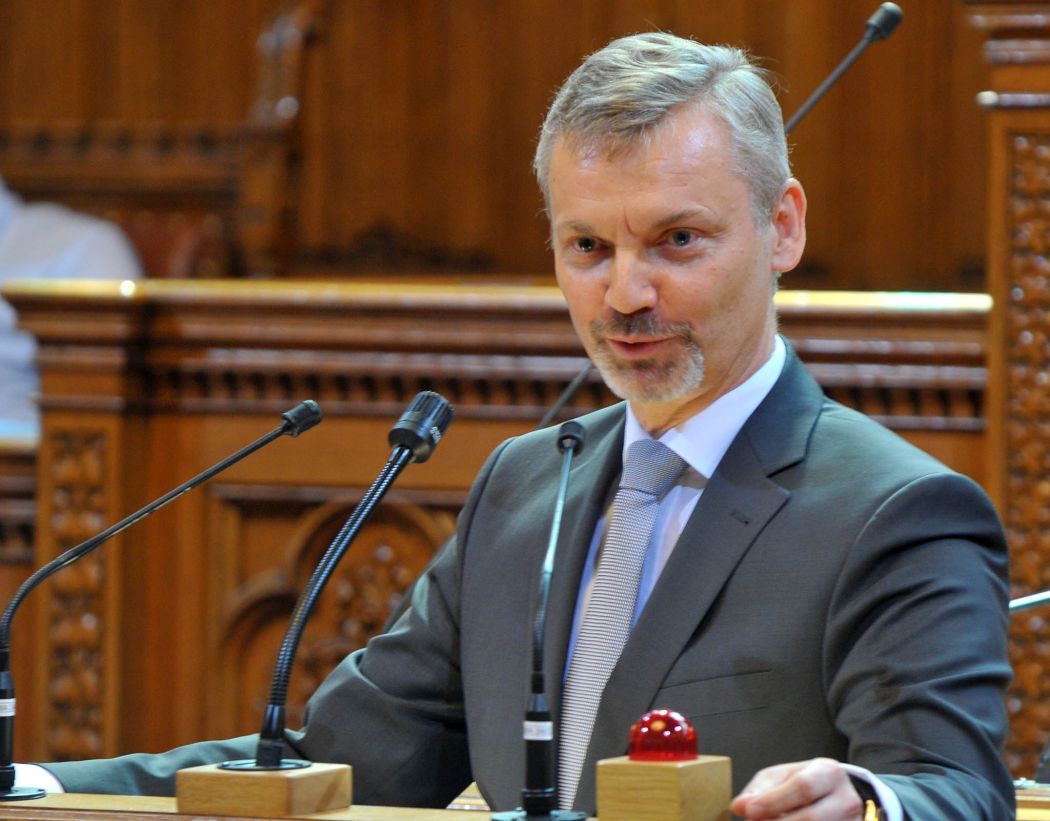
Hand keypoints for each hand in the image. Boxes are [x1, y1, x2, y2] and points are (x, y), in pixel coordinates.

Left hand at [730, 758, 864, 819]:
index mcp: (829, 773)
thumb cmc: (806, 784)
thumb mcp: (783, 777)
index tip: (750, 812)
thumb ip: (760, 790)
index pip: (802, 787)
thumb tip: (739, 806)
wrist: (840, 797)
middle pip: (811, 819)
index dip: (774, 801)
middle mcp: (846, 799)